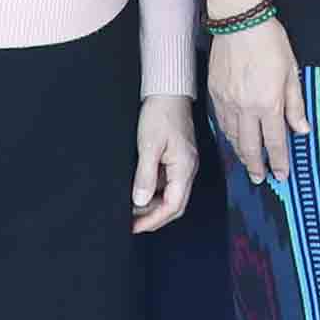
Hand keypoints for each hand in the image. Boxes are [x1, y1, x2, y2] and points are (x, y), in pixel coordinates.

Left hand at [130, 95, 197, 233]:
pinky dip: (153, 192)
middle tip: (132, 224)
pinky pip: (167, 183)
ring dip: (153, 206)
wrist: (168, 92)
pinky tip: (139, 192)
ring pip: (171, 195)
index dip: (154, 220)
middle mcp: (188, 169)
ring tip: (131, 209)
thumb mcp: (149, 146)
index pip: (173, 205)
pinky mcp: (177, 159)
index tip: (135, 227)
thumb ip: (145, 176)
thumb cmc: (161, 114)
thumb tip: (140, 202)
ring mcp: (184, 165)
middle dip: (154, 217)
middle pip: (175, 205)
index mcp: (185, 168)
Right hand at [208, 19, 301, 187]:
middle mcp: (245, 108)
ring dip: (241, 153)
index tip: (281, 175)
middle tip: (260, 179)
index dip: (278, 161)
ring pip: (233, 137)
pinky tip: (233, 139)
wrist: (238, 20)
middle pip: (250, 146)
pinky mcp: (215, 93)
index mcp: (268, 104)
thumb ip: (295, 104)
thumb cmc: (269, 41)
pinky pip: (221, 122)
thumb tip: (302, 130)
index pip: (274, 142)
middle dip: (256, 166)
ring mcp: (227, 102)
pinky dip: (228, 135)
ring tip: (248, 163)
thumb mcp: (291, 72)